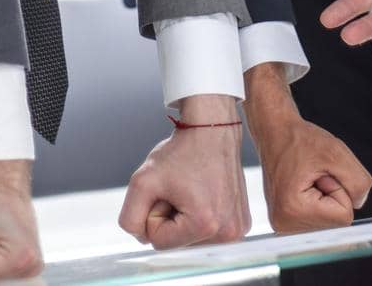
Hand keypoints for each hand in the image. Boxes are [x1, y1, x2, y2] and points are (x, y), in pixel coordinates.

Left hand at [119, 94, 251, 247]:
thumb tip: (142, 239)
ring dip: (183, 217)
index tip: (168, 189)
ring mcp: (238, 230)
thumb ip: (129, 219)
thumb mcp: (142, 181)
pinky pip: (206, 232)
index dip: (154, 213)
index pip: (159, 242)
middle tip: (181, 187)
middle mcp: (228, 233)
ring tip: (193, 188)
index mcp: (206, 225)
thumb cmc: (182, 151)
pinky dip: (199, 215)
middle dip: (170, 217)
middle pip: (177, 243)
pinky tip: (204, 193)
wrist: (212, 128)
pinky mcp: (241, 223)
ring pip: (190, 239)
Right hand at [244, 64, 371, 231]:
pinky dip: (318, 200)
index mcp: (293, 210)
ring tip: (306, 177)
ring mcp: (283, 225)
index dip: (339, 187)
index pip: (344, 216)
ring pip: (329, 220)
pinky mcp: (285, 221)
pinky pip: (319, 218)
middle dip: (332, 193)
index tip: (319, 171)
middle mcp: (284, 224)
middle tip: (312, 173)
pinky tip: (303, 185)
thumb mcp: (338, 154)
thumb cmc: (301, 139)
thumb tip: (359, 203)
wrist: (276, 132)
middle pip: (336, 221)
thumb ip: (358, 183)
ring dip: (325, 196)